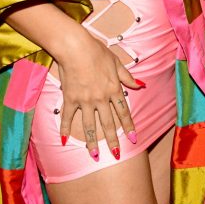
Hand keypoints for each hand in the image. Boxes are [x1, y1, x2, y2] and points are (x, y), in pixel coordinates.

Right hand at [55, 31, 141, 161]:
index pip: (124, 112)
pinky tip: (63, 141)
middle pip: (108, 123)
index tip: (133, 138)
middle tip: (116, 154)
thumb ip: (127, 77)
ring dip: (92, 142)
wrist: (76, 48)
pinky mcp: (69, 98)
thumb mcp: (117, 62)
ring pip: (89, 126)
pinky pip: (67, 117)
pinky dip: (64, 129)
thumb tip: (141, 85)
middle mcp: (101, 98)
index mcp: (114, 89)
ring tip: (94, 155)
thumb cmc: (97, 51)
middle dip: (113, 141)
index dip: (129, 126)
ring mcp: (85, 100)